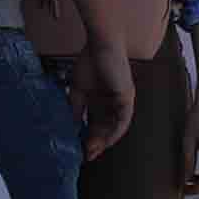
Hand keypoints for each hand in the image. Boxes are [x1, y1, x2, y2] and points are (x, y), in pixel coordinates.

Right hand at [72, 38, 135, 156]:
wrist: (101, 43)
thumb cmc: (89, 61)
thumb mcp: (78, 90)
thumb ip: (76, 108)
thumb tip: (71, 128)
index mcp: (102, 101)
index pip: (96, 124)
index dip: (88, 137)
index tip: (79, 149)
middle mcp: (113, 104)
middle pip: (107, 129)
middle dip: (96, 143)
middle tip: (86, 155)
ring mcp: (122, 101)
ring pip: (115, 128)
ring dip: (104, 141)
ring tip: (92, 150)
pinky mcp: (127, 98)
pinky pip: (123, 120)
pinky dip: (114, 132)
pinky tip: (105, 141)